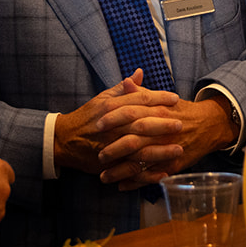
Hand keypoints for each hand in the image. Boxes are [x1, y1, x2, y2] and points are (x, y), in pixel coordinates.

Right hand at [54, 70, 184, 176]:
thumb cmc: (88, 117)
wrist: (64, 140)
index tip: (175, 99)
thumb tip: (139, 72)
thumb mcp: (103, 98)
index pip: (139, 100)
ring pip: (138, 149)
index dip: (158, 99)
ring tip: (178, 149)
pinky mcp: (109, 165)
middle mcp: (112, 127)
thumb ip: (124, 88)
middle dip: (162, 124)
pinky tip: (163, 172)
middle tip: (180, 123)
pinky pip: (130, 170)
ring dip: (159, 151)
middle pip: (140, 124)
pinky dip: (146, 174)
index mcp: (111, 108)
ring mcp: (110, 147)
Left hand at [93, 93, 236, 189]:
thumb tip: (126, 81)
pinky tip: (121, 185)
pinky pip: (151, 176)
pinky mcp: (173, 164)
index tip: (97, 124)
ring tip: (102, 176)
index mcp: (158, 111)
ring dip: (120, 171)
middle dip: (113, 148)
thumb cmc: (181, 111)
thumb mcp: (163, 99)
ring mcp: (168, 149)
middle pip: (134, 140)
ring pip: (141, 162)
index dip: (113, 118)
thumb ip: (142, 93)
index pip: (132, 112)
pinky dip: (135, 182)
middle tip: (97, 154)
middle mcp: (162, 130)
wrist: (210, 125)